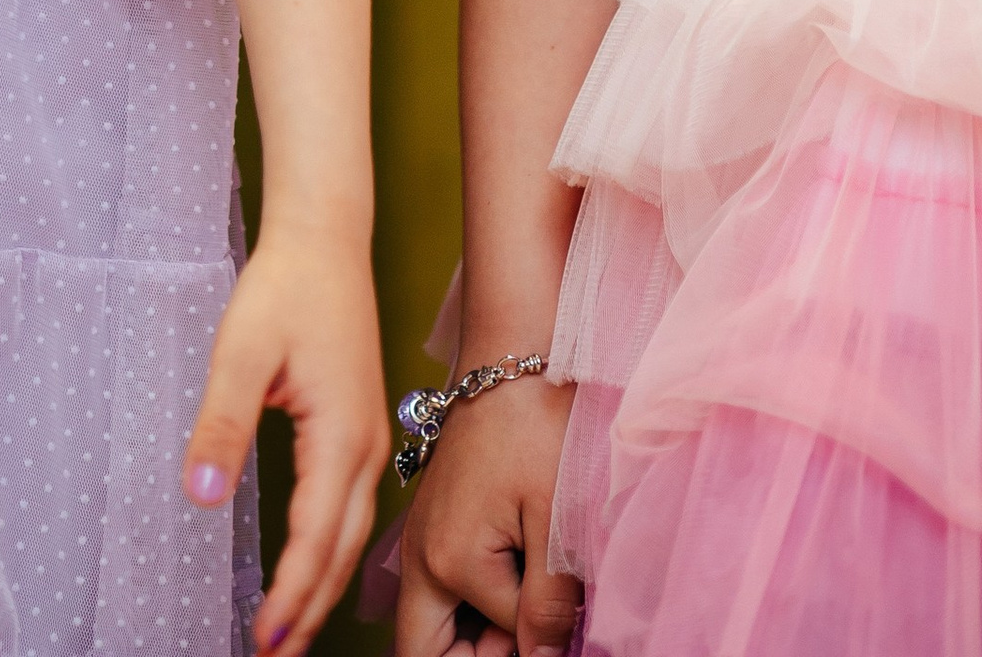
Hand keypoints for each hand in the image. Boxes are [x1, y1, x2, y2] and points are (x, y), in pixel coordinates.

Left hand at [185, 220, 388, 656]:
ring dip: (323, 587)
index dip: (290, 597)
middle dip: (310, 611)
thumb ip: (219, 425)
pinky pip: (352, 510)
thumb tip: (196, 493)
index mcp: (341, 438)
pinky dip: (332, 552)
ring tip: (289, 632)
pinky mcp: (362, 430)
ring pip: (352, 536)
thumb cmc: (284, 289)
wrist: (325, 239)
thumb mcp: (240, 352)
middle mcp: (366, 449)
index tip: (262, 642)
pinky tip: (312, 566)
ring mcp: (371, 440)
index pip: (316, 540)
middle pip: (342, 552)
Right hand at [395, 376, 577, 655]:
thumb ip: (547, 605)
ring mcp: (421, 539)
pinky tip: (520, 576)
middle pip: (426, 649)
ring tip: (534, 598)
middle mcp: (420, 556)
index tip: (561, 621)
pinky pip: (443, 590)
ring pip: (433, 623)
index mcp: (447, 561)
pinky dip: (476, 603)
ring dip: (476, 634)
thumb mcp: (554, 522)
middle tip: (531, 632)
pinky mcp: (433, 523)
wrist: (511, 354)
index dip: (538, 644)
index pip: (500, 645)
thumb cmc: (536, 428)